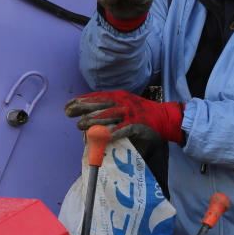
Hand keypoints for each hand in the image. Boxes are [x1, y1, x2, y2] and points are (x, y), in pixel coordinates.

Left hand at [65, 90, 183, 144]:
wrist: (165, 118)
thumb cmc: (142, 113)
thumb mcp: (124, 107)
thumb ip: (110, 112)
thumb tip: (89, 120)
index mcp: (118, 96)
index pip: (96, 97)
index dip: (80, 100)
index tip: (68, 106)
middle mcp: (122, 102)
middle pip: (98, 104)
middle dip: (82, 108)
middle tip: (69, 113)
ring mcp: (129, 113)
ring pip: (107, 116)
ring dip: (92, 121)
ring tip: (80, 125)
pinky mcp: (136, 124)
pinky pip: (121, 129)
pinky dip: (111, 133)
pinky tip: (101, 137)